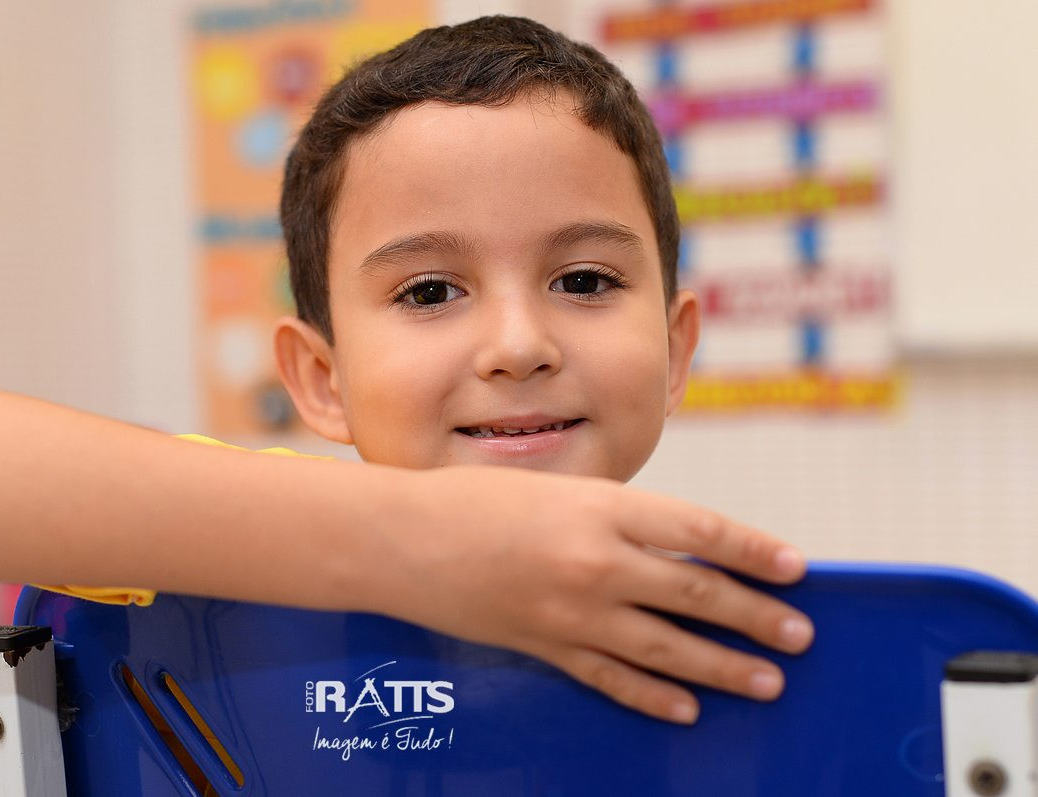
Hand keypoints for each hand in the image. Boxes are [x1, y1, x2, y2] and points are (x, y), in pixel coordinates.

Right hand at [388, 466, 812, 724]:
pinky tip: (686, 710)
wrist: (401, 539)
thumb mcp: (553, 490)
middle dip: (755, 615)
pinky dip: (652, 697)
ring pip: (666, 646)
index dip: (754, 549)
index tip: (795, 566)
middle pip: (695, 591)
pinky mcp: (545, 646)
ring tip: (767, 681)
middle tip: (799, 635)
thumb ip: (611, 517)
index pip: (700, 529)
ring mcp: (572, 611)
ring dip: (723, 666)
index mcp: (601, 508)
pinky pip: (612, 678)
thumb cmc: (472, 500)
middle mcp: (596, 560)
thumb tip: (671, 545)